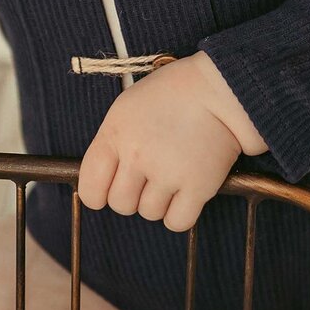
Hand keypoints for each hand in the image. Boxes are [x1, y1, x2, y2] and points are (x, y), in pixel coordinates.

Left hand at [76, 57, 243, 231]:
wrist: (220, 86)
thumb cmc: (172, 93)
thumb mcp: (127, 108)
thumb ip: (111, 143)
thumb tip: (105, 178)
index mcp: (115, 135)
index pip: (90, 189)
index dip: (98, 194)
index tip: (111, 187)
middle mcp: (137, 156)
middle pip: (120, 204)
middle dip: (132, 196)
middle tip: (149, 177)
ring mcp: (168, 173)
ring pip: (149, 213)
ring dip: (159, 202)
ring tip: (172, 176)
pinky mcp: (198, 186)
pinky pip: (177, 222)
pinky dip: (180, 214)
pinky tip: (185, 194)